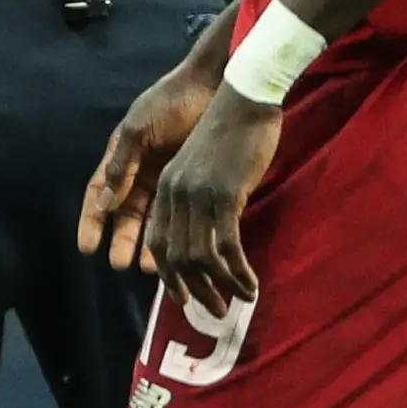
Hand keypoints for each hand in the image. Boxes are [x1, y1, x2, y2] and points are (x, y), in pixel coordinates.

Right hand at [78, 48, 227, 271]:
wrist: (213, 84)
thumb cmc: (170, 101)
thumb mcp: (138, 129)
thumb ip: (121, 164)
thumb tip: (105, 203)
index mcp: (121, 159)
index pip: (98, 198)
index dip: (91, 223)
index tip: (87, 248)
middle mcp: (140, 174)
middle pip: (125, 215)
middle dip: (121, 240)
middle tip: (119, 264)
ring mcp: (168, 179)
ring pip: (155, 219)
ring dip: (151, 242)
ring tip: (151, 266)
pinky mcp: (194, 181)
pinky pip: (183, 212)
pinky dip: (179, 231)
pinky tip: (181, 248)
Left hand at [141, 88, 283, 317]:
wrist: (245, 98)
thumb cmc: (232, 130)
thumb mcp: (204, 166)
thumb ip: (199, 196)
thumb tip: (211, 229)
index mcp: (165, 188)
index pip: (158, 241)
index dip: (168, 272)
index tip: (183, 295)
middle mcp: (173, 196)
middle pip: (172, 255)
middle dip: (190, 288)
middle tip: (209, 310)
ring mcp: (196, 197)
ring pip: (199, 256)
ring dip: (217, 285)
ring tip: (235, 301)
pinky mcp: (223, 196)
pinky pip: (225, 245)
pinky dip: (236, 270)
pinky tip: (249, 284)